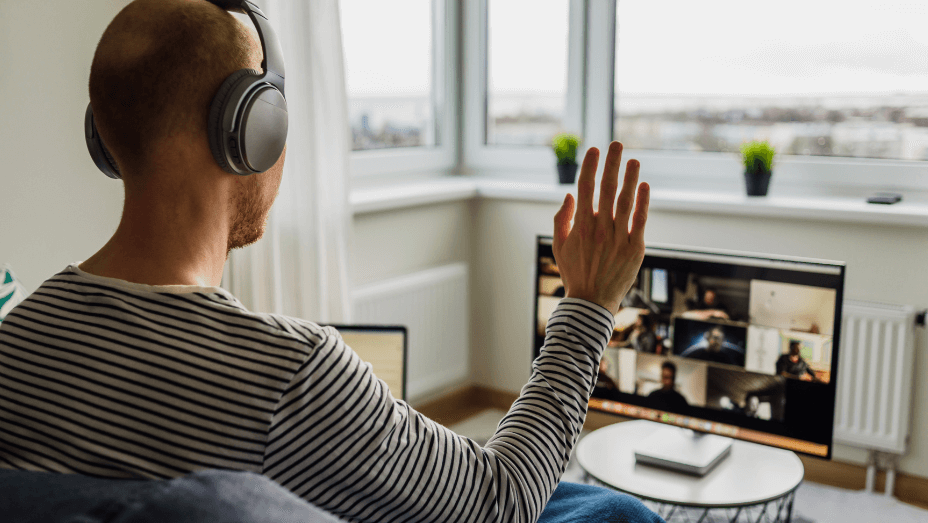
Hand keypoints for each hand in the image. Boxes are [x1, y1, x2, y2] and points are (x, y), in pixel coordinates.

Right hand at [552, 141, 648, 315]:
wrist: (592, 302)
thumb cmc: (574, 272)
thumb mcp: (559, 246)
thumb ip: (562, 219)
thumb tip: (570, 195)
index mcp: (580, 225)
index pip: (585, 187)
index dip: (590, 166)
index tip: (594, 150)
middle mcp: (599, 227)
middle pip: (607, 187)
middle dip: (612, 163)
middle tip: (617, 144)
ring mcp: (618, 236)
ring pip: (626, 200)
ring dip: (630, 177)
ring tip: (634, 160)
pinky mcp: (634, 247)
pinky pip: (640, 219)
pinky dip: (643, 201)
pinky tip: (644, 186)